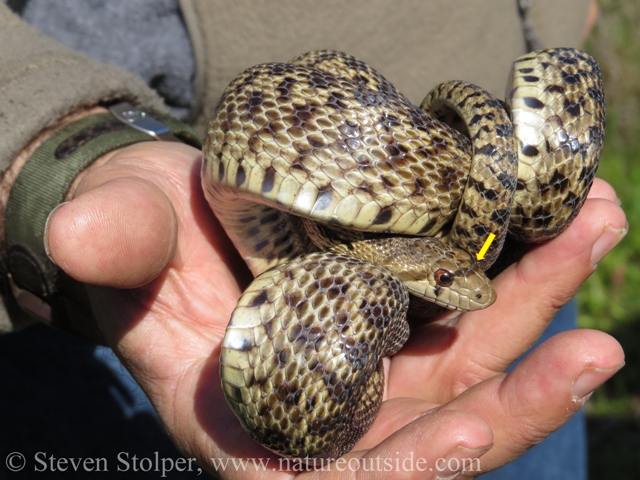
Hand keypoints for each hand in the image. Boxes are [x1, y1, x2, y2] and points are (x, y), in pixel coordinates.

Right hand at [45, 141, 625, 477]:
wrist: (174, 200)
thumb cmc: (138, 233)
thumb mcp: (122, 238)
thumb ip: (114, 247)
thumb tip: (82, 237)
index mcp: (262, 418)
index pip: (343, 478)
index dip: (406, 469)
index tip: (465, 433)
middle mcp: (335, 395)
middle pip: (437, 416)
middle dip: (517, 393)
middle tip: (592, 347)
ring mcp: (377, 348)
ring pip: (472, 348)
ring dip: (538, 301)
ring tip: (591, 233)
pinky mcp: (400, 297)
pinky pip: (470, 293)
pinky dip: (518, 263)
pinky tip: (559, 214)